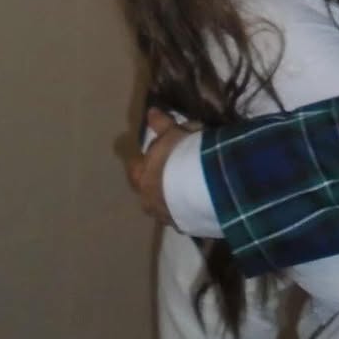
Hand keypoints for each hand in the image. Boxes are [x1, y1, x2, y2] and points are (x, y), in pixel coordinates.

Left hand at [127, 108, 198, 226]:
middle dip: (157, 182)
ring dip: (172, 198)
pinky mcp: (184, 227)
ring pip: (164, 206)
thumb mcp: (173, 134)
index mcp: (142, 177)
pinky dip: (188, 210)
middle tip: (172, 172)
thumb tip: (151, 111)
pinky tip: (200, 202)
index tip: (151, 155)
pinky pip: (183, 217)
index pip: (134, 168)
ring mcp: (165, 216)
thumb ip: (161, 123)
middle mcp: (148, 200)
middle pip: (147, 191)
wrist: (204, 186)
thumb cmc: (182, 156)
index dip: (142, 161)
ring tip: (190, 188)